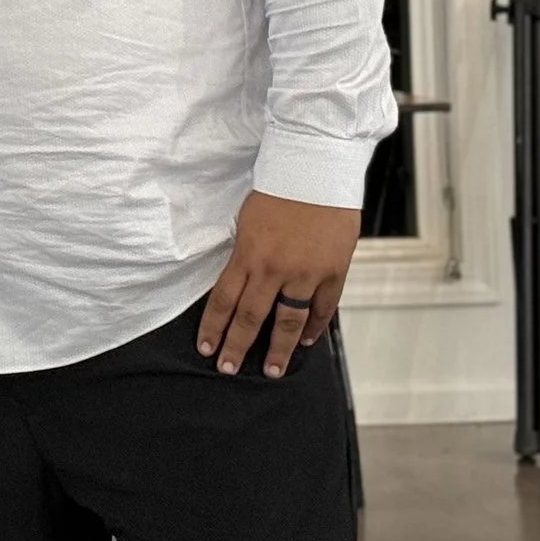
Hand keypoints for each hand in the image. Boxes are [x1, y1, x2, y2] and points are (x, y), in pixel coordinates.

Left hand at [198, 190, 359, 379]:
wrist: (316, 171)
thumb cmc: (279, 189)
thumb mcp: (248, 221)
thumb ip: (245, 255)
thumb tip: (240, 283)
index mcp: (248, 254)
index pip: (223, 301)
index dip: (213, 328)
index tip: (206, 348)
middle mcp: (274, 269)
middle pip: (251, 318)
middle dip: (237, 347)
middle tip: (229, 369)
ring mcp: (306, 273)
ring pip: (288, 321)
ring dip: (278, 349)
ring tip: (272, 370)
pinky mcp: (333, 272)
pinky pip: (323, 308)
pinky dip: (314, 327)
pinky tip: (305, 341)